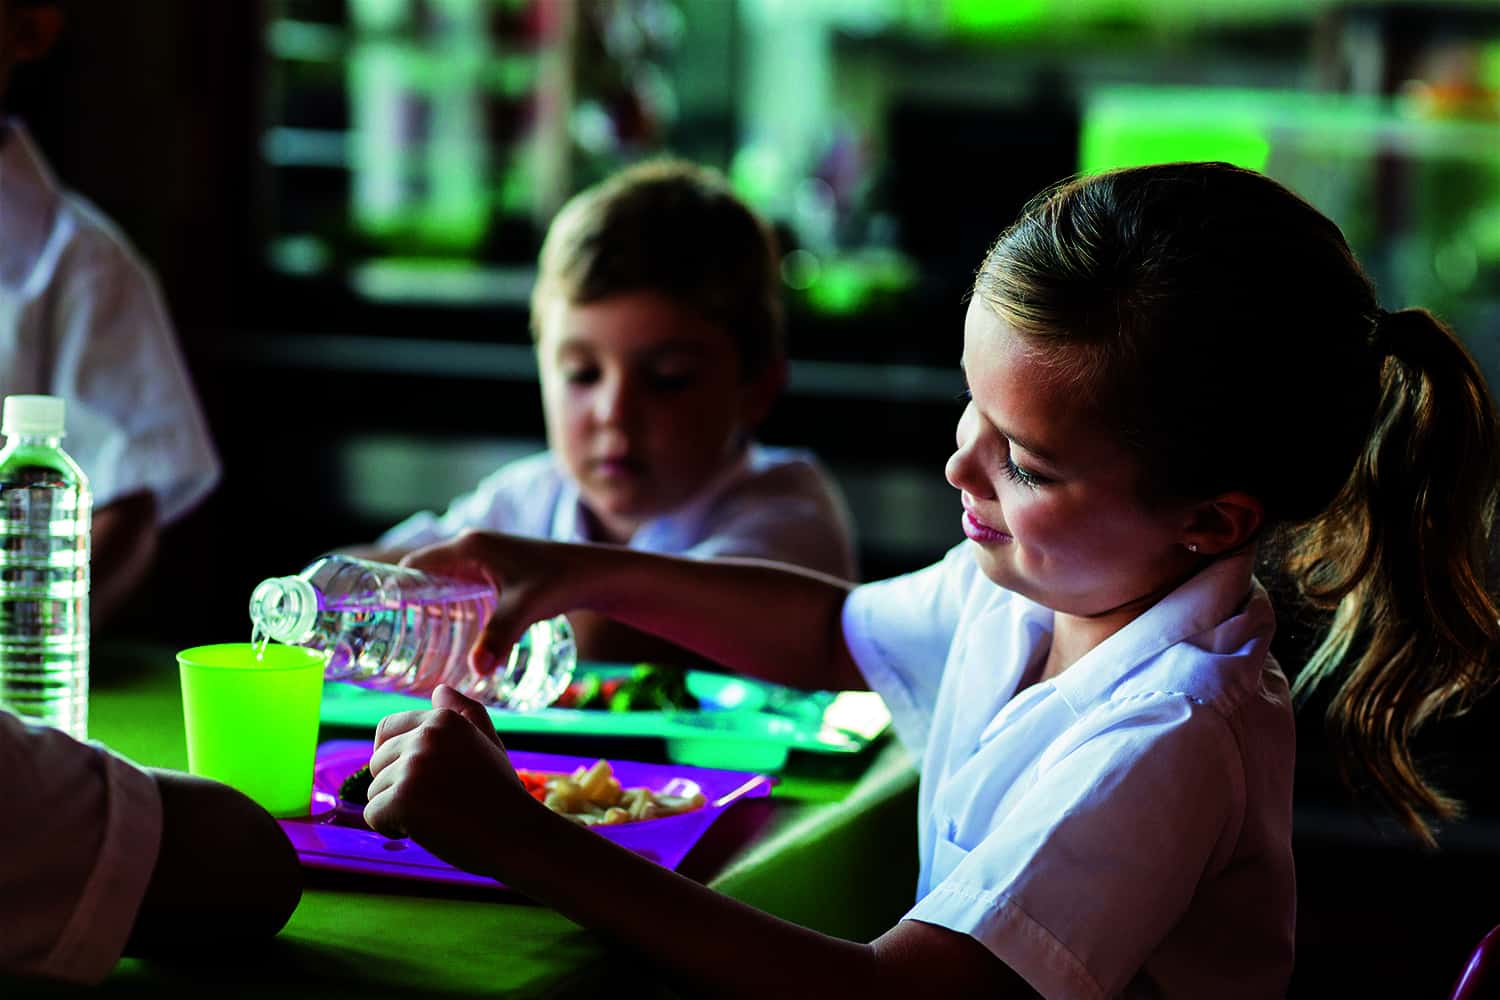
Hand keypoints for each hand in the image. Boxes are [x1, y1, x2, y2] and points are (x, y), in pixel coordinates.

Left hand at [363, 684, 540, 875]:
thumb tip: (439, 690)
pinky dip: (392, 829)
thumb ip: (464, 713)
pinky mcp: (402, 799)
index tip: (421, 778)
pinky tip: (427, 831)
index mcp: (444, 719)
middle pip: (377, 762)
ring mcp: (413, 766)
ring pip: (374, 790)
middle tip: (437, 802)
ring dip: (397, 810)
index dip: (394, 757)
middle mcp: (426, 736)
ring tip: (438, 816)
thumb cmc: (500, 793)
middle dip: (396, 786)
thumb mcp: (487, 743)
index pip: (386, 730)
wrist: (518, 836)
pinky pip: (373, 815)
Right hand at [402, 530, 579, 675]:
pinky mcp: (497, 571)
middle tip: (392, 640)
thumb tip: (475, 671)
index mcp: (469, 546)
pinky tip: (446, 633)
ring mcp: (484, 558)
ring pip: (442, 582)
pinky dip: (448, 605)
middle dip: (408, 604)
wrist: (593, 573)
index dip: (395, 589)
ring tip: (411, 642)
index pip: (416, 564)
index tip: (379, 618)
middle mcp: (472, 547)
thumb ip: (500, 637)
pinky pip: (460, 586)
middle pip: (424, 575)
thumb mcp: (526, 609)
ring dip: (428, 606)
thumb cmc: (561, 582)